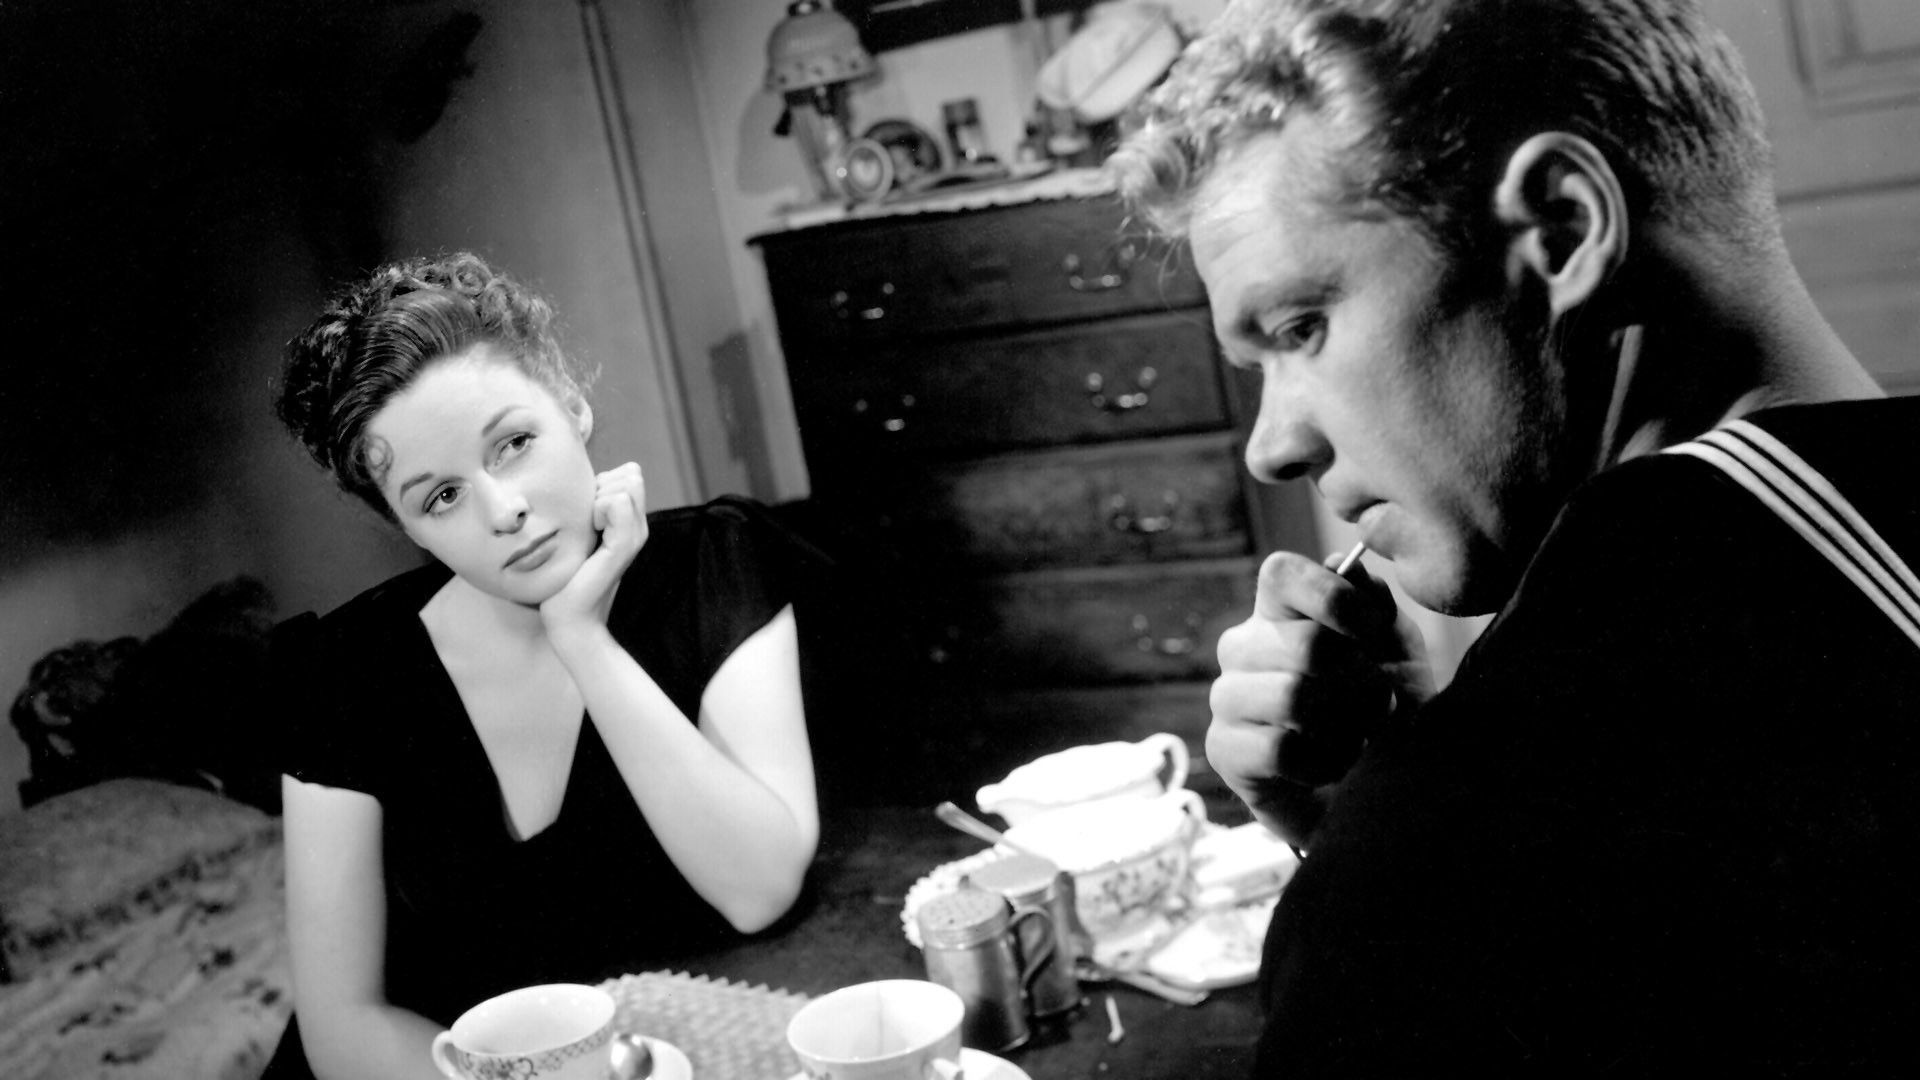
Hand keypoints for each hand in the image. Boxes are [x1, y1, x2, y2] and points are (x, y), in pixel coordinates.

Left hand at [539, 463, 647, 635]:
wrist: (569, 620)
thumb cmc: (564, 579)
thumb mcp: (578, 535)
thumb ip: (585, 509)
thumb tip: (579, 483)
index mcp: (629, 523)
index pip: (630, 473)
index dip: (604, 482)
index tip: (585, 511)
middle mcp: (638, 528)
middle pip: (631, 475)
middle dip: (602, 486)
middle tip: (585, 519)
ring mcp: (634, 537)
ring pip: (627, 484)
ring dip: (598, 497)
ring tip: (588, 527)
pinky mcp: (623, 547)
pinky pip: (618, 502)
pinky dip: (599, 508)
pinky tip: (591, 531)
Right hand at [1207, 549, 1433, 847]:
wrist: (1373, 788)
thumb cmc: (1384, 710)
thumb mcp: (1396, 651)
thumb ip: (1374, 604)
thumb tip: (1343, 564)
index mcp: (1280, 612)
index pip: (1282, 574)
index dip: (1333, 598)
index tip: (1374, 632)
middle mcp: (1243, 647)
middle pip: (1304, 645)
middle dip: (1363, 682)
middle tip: (1382, 704)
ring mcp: (1227, 697)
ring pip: (1291, 698)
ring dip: (1348, 726)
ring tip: (1362, 738)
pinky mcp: (1224, 749)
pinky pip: (1279, 749)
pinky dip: (1325, 763)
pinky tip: (1333, 766)